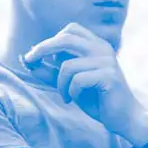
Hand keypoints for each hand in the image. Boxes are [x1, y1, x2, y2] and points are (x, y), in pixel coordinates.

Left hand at [22, 24, 147, 141]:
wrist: (122, 117)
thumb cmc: (95, 98)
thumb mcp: (68, 82)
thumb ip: (49, 70)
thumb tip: (25, 58)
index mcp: (96, 45)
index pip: (70, 30)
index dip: (50, 40)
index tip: (33, 55)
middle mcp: (102, 48)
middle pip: (66, 38)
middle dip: (42, 49)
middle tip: (29, 61)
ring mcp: (106, 61)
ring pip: (67, 65)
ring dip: (60, 84)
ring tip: (66, 95)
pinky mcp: (108, 76)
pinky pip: (77, 80)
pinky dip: (71, 92)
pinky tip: (75, 99)